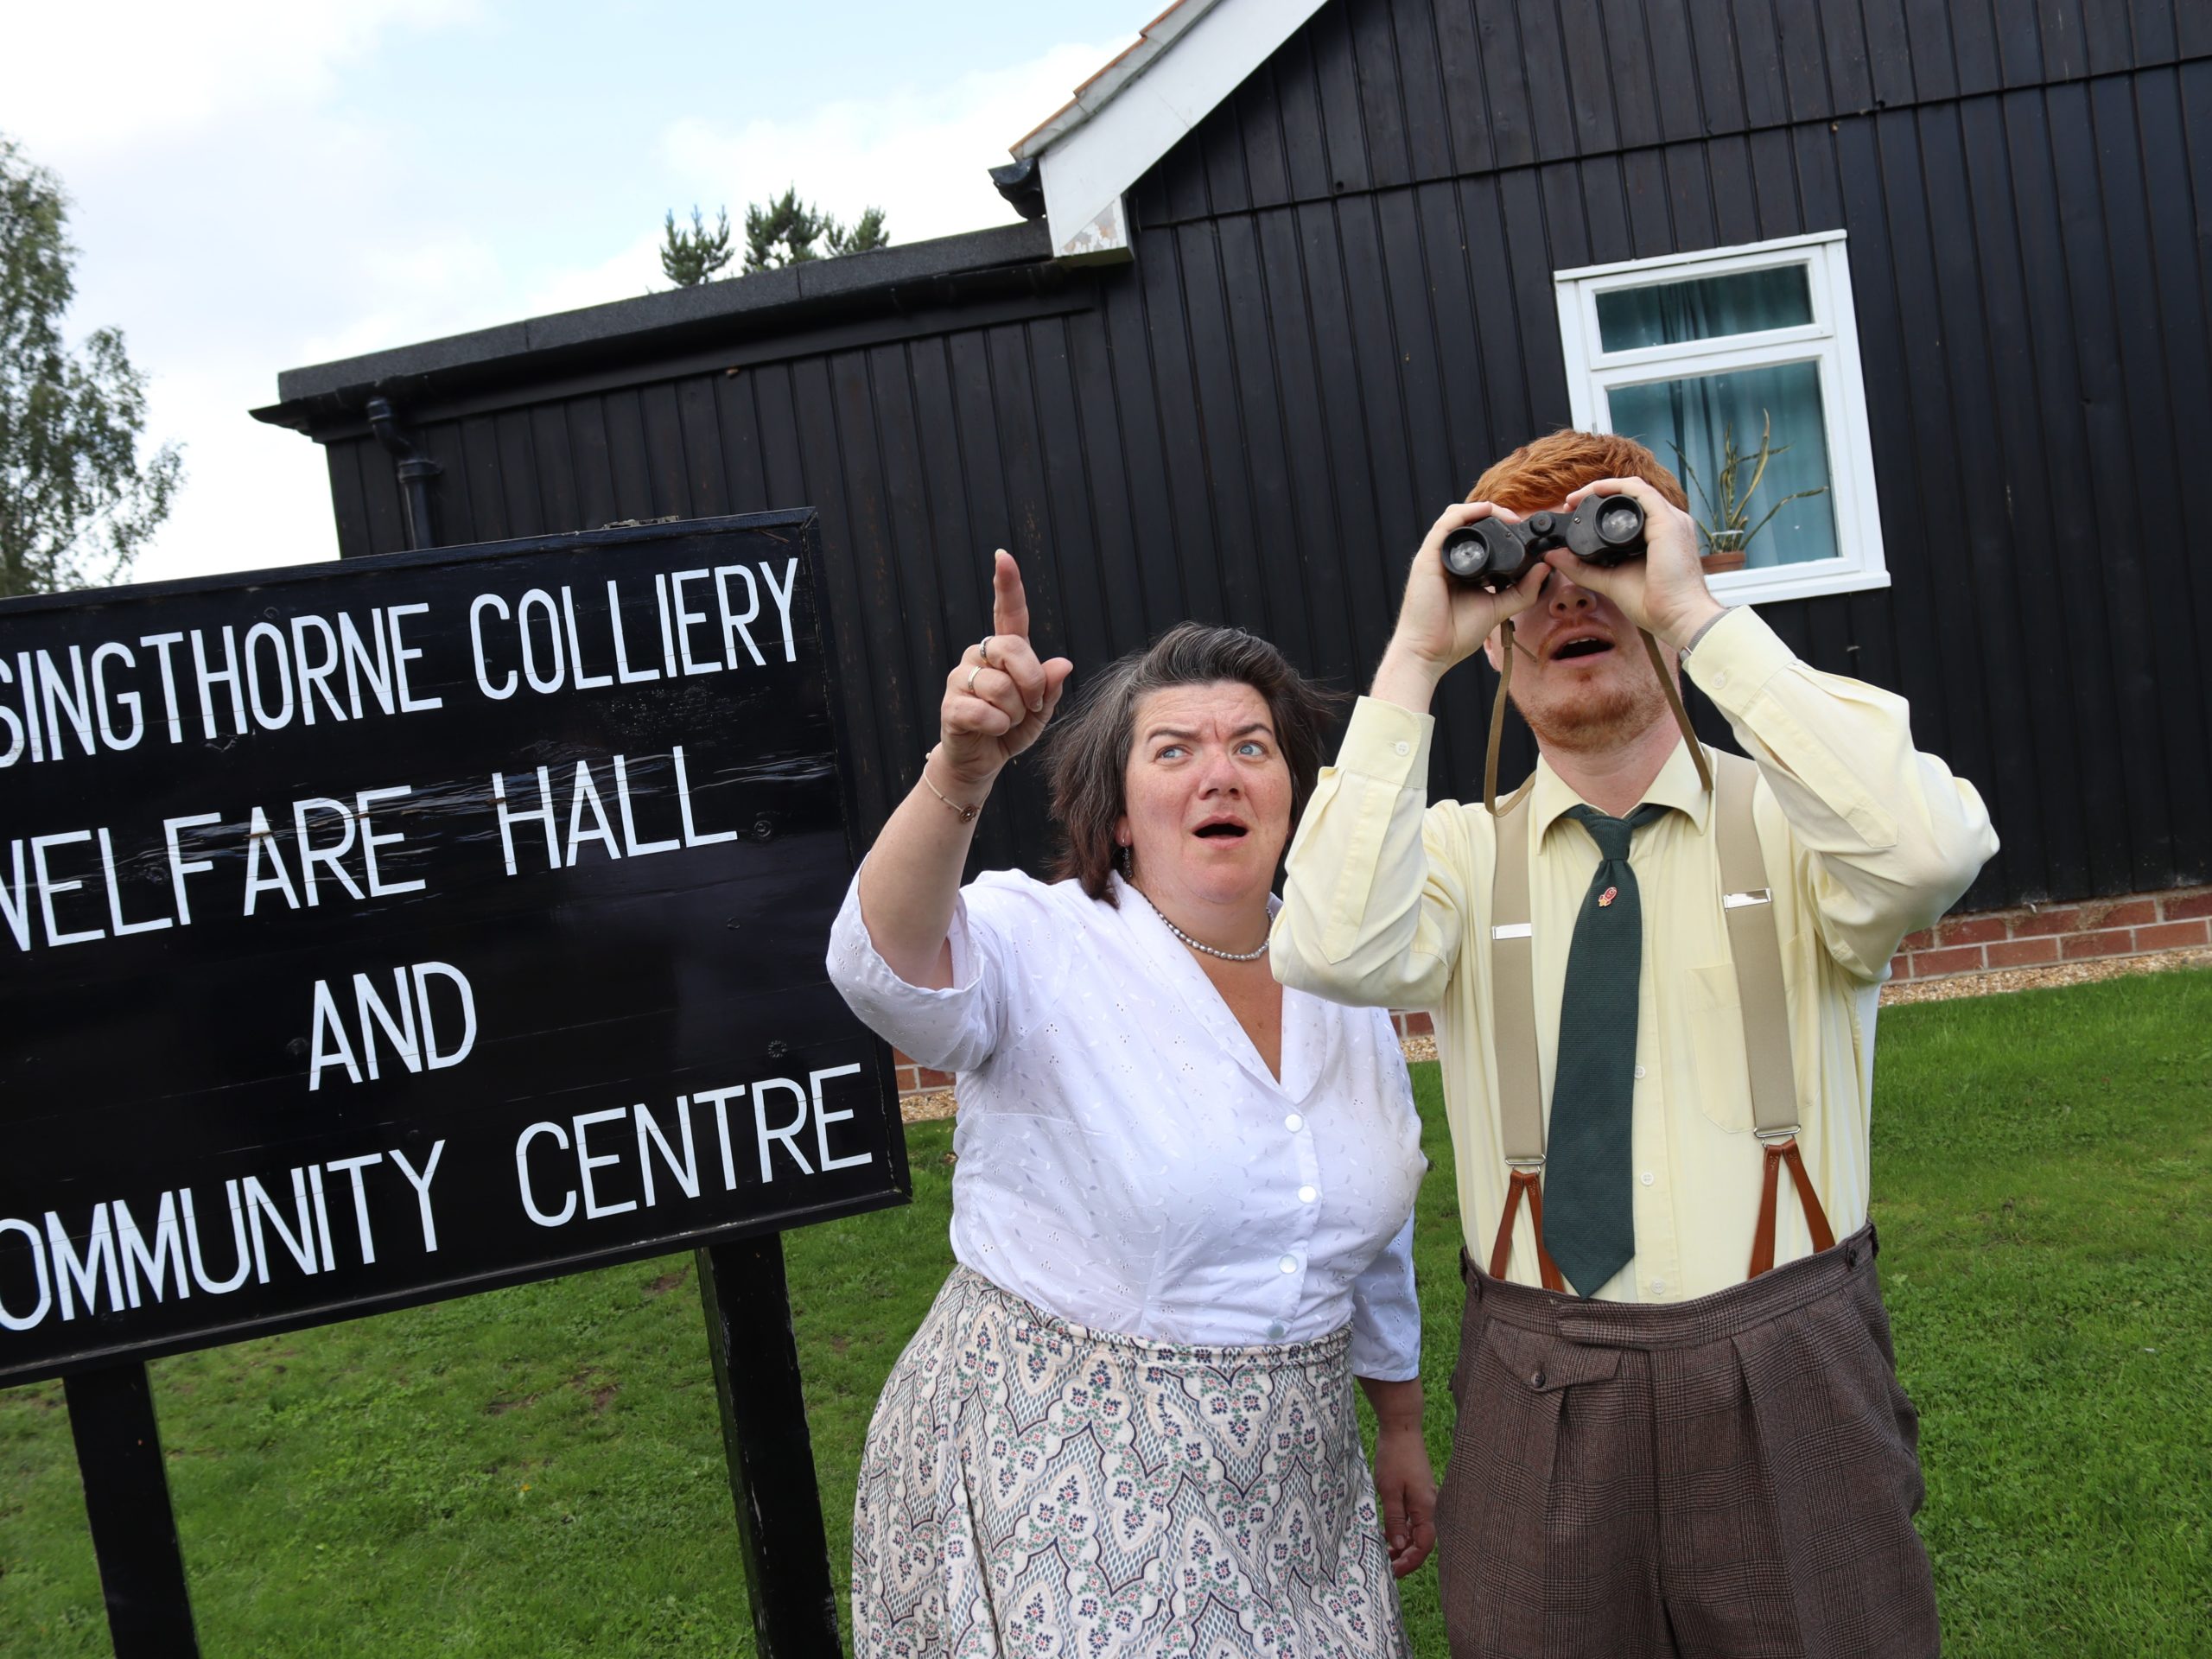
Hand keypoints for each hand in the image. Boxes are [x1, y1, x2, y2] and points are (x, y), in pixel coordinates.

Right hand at [935, 551, 1074, 790]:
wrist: (981, 761)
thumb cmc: (1011, 729)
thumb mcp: (1040, 710)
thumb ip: (1050, 687)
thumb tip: (1063, 664)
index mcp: (1005, 651)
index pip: (1008, 612)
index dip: (1007, 584)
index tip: (1003, 556)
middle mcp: (979, 656)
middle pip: (1013, 649)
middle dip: (1032, 682)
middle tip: (1032, 706)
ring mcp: (961, 678)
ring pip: (1001, 687)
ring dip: (1015, 712)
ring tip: (1007, 721)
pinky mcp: (950, 705)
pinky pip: (984, 712)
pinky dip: (998, 726)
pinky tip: (992, 731)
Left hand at [1371, 1419, 1437, 1577]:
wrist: (1402, 1427)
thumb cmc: (1395, 1457)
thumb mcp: (1389, 1490)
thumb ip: (1395, 1519)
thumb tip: (1399, 1546)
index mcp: (1425, 1508)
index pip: (1424, 1545)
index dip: (1410, 1562)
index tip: (1393, 1571)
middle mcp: (1428, 1505)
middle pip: (1422, 1540)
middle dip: (1406, 1557)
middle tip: (1386, 1567)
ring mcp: (1423, 1498)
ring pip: (1416, 1530)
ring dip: (1402, 1544)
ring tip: (1383, 1554)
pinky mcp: (1417, 1491)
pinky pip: (1412, 1517)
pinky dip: (1401, 1528)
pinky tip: (1386, 1532)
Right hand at [1372, 503, 1551, 709]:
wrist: (1429, 652)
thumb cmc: (1454, 635)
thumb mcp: (1498, 608)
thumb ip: (1522, 591)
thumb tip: (1544, 568)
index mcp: (1461, 569)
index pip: (1479, 537)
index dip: (1501, 527)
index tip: (1524, 531)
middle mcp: (1447, 559)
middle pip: (1468, 522)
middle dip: (1495, 515)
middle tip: (1519, 522)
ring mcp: (1435, 557)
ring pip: (1457, 517)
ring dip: (1484, 510)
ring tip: (1508, 517)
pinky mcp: (1427, 559)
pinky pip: (1445, 525)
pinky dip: (1466, 512)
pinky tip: (1486, 511)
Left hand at [1554, 478, 1724, 648]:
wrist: (1677, 617)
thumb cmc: (1655, 604)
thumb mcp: (1609, 579)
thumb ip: (1581, 568)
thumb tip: (1553, 556)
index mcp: (1659, 534)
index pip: (1630, 507)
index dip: (1601, 504)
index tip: (1573, 511)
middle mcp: (1668, 522)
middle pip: (1631, 495)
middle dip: (1598, 493)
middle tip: (1570, 503)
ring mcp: (1671, 520)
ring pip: (1634, 489)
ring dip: (1603, 487)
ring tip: (1577, 497)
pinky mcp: (1668, 522)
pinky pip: (1640, 493)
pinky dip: (1616, 487)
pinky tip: (1596, 491)